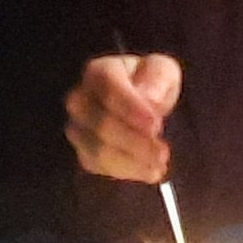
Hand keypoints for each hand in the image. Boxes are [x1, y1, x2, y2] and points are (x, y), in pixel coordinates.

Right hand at [66, 53, 181, 181]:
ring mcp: (78, 128)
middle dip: (134, 140)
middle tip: (163, 151)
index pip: (108, 87)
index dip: (130, 107)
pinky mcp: (84, 152)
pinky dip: (126, 171)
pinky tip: (149, 171)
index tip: (155, 124)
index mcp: (99, 71)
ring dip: (131, 160)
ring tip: (159, 164)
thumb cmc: (150, 84)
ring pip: (98, 149)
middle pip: (100, 123)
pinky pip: (99, 166)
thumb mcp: (164, 72)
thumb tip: (150, 97)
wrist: (142, 108)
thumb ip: (158, 78)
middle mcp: (81, 99)